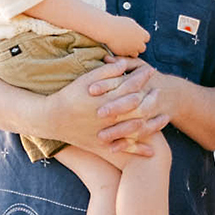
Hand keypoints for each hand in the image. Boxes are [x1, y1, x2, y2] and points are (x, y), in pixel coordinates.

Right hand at [46, 59, 165, 156]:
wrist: (51, 119)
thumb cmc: (68, 96)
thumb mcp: (85, 79)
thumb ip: (106, 71)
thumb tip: (124, 64)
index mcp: (105, 98)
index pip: (131, 85)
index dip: (143, 77)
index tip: (151, 71)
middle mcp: (109, 116)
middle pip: (139, 107)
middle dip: (152, 98)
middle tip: (159, 91)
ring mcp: (107, 132)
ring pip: (136, 128)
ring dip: (152, 123)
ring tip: (163, 116)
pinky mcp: (103, 144)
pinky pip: (125, 149)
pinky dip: (139, 150)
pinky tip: (152, 151)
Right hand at [100, 14, 149, 56]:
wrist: (108, 30)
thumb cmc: (118, 23)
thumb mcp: (130, 22)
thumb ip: (136, 29)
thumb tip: (137, 31)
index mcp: (142, 34)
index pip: (147, 38)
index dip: (141, 37)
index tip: (136, 36)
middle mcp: (139, 43)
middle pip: (142, 48)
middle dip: (138, 46)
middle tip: (130, 42)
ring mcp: (132, 50)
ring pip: (135, 54)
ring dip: (131, 51)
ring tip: (124, 46)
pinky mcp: (125, 54)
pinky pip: (126, 56)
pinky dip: (124, 53)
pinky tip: (119, 48)